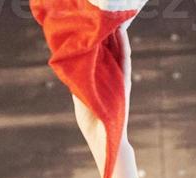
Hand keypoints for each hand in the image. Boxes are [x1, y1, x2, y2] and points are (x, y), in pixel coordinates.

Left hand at [72, 26, 132, 172]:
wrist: (105, 142)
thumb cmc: (92, 126)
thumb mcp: (80, 101)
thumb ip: (78, 85)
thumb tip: (70, 68)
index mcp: (98, 81)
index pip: (96, 57)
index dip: (93, 43)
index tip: (87, 27)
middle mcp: (109, 78)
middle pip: (108, 51)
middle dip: (104, 35)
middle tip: (99, 17)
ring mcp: (118, 80)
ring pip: (117, 52)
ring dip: (115, 35)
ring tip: (112, 19)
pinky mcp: (124, 84)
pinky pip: (125, 62)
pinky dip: (124, 47)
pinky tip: (121, 33)